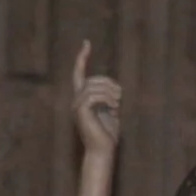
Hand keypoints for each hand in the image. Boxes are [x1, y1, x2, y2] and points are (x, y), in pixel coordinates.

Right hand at [71, 41, 120, 155]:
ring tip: (118, 102)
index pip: (79, 74)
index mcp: (82, 99)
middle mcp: (76, 100)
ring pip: (93, 86)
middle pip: (92, 79)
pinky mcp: (81, 110)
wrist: (103, 151)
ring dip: (109, 92)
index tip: (86, 43)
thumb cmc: (108, 135)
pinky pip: (93, 95)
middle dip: (108, 83)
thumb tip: (115, 89)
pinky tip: (113, 107)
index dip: (82, 58)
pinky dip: (106, 98)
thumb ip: (110, 99)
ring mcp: (76, 105)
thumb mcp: (111, 112)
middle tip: (120, 96)